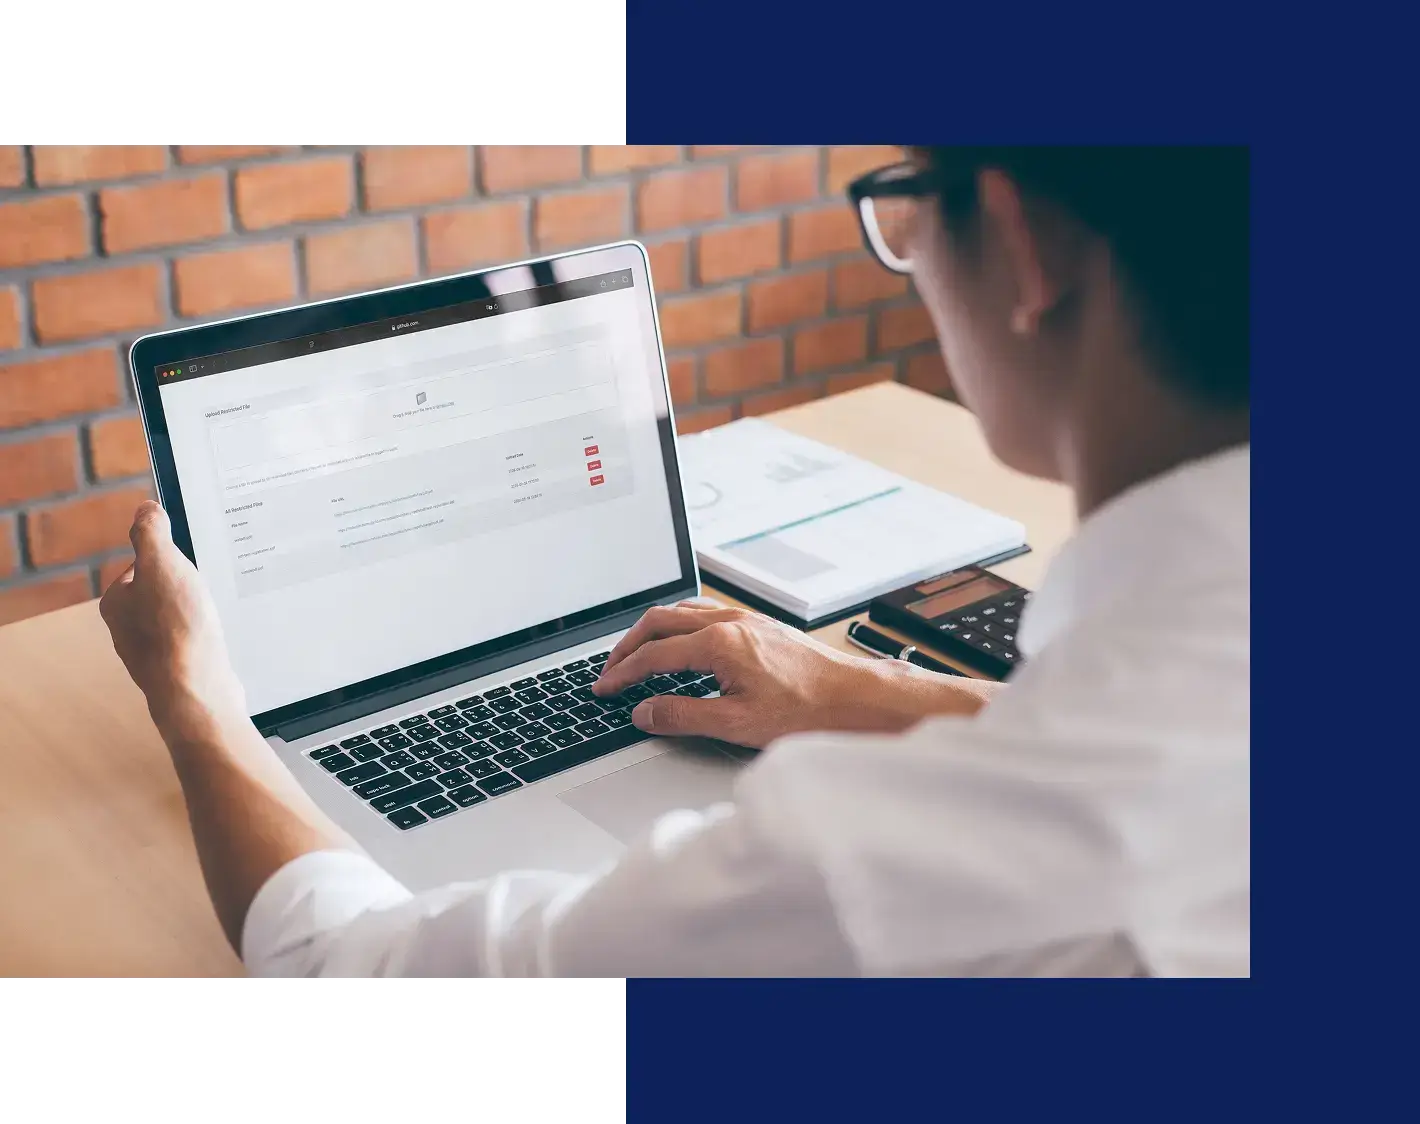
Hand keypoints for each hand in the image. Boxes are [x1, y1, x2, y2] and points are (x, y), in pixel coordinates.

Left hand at [100, 501, 246, 731]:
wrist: (195, 688)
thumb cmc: (175, 628)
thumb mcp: (163, 564)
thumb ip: (151, 533)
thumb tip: (146, 509)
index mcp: (116, 602)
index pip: (141, 566)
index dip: (169, 559)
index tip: (190, 562)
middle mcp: (127, 629)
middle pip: (161, 592)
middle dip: (186, 587)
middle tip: (205, 588)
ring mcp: (151, 653)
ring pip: (177, 618)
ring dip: (198, 613)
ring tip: (213, 615)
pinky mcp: (177, 669)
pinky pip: (191, 642)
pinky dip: (205, 637)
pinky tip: (218, 639)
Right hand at [592, 601, 996, 748]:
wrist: (854, 699)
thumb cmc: (805, 710)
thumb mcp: (735, 723)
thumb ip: (683, 715)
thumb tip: (645, 712)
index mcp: (719, 644)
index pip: (654, 655)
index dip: (623, 673)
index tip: (605, 688)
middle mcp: (730, 622)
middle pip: (661, 622)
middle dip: (629, 644)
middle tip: (610, 668)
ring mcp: (746, 620)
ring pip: (683, 612)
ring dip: (653, 631)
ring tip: (637, 653)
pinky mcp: (760, 626)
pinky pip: (705, 613)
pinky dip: (680, 626)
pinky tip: (682, 644)